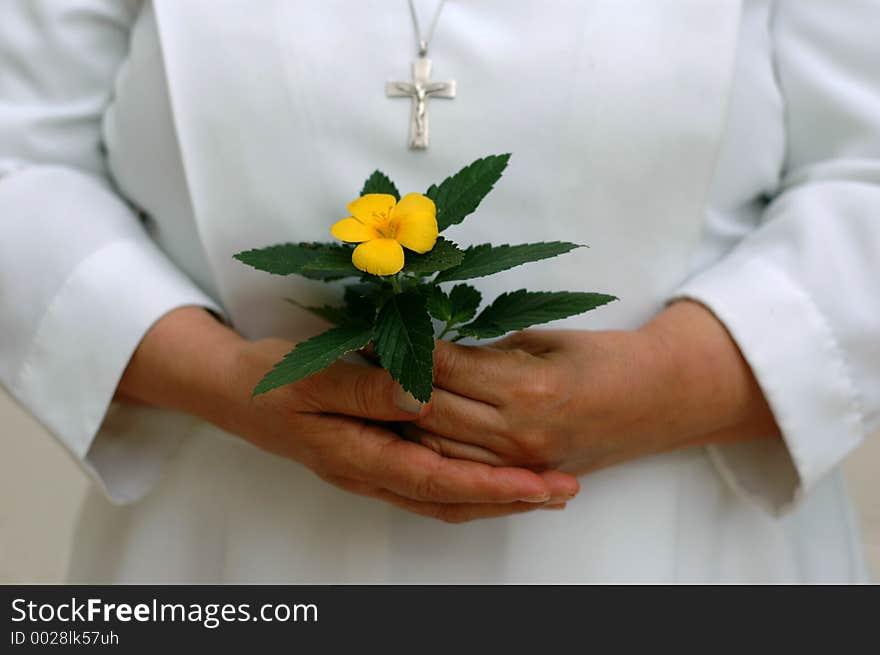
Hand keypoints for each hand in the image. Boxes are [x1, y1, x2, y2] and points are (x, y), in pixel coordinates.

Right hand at [117, 308, 578, 521]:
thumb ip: (364, 389)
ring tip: (543, 489)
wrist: (229, 391)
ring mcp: (372, 470)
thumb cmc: (269, 380)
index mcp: (358, 455)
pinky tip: (491, 476)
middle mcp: (371, 473)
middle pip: (450, 501)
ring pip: (442, 499)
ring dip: (494, 497)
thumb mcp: (311, 377)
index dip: (492, 486)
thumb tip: (420, 396)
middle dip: (509, 500)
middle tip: (564, 491)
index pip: (438, 482)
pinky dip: (467, 486)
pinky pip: (429, 484)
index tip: (542, 484)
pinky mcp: (372, 458)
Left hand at [403, 301, 779, 474]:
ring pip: (436, 450)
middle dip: (390, 384)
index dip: (404, 347)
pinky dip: (430, 454)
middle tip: (359, 361)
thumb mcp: (546, 339)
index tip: (373, 329)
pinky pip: (462, 471)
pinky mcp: (524, 477)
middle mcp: (518, 431)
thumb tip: (434, 350)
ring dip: (400, 426)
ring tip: (371, 399)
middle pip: (429, 412)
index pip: (444, 366)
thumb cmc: (606, 358)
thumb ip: (488, 352)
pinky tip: (407, 435)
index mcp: (527, 385)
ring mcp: (520, 462)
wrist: (659, 401)